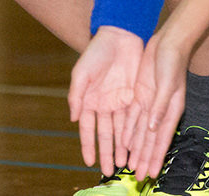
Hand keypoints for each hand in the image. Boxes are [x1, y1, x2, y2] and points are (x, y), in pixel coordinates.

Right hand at [69, 25, 144, 175]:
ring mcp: (119, 102)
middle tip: (110, 171)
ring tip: (124, 165)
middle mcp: (103, 105)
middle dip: (107, 153)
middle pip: (105, 134)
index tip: (89, 162)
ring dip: (121, 148)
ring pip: (120, 131)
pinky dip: (133, 134)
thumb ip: (76, 95)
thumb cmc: (97, 52)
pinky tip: (135, 147)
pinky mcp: (133, 98)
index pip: (87, 129)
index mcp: (88, 100)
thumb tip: (73, 118)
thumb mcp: (82, 73)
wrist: (121, 36)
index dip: (88, 145)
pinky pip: (133, 120)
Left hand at [128, 31, 188, 178]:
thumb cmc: (172, 61)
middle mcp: (160, 111)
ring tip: (129, 165)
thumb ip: (160, 106)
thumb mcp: (167, 83)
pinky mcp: (141, 94)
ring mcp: (150, 103)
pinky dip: (129, 131)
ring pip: (140, 132)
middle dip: (144, 158)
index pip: (161, 139)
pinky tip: (125, 143)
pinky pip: (133, 117)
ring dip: (136, 149)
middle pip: (150, 140)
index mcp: (171, 110)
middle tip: (137, 177)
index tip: (150, 173)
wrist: (167, 41)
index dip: (155, 157)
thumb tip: (153, 128)